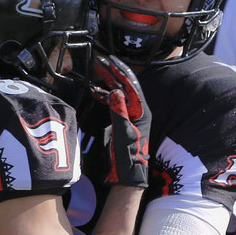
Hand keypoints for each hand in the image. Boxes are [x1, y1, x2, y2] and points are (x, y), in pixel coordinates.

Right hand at [89, 54, 150, 187]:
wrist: (127, 174)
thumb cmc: (128, 156)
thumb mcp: (123, 133)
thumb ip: (119, 111)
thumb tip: (115, 90)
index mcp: (141, 111)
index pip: (131, 85)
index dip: (120, 71)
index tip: (110, 60)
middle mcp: (137, 110)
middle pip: (124, 85)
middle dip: (112, 72)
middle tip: (100, 61)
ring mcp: (129, 115)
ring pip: (117, 93)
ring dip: (106, 82)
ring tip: (95, 71)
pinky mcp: (122, 121)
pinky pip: (113, 103)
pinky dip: (103, 96)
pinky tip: (94, 91)